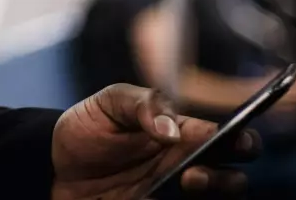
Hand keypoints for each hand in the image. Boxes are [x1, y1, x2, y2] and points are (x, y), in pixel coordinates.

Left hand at [51, 84, 259, 199]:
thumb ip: (141, 104)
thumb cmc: (86, 129)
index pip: (229, 139)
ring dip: (208, 193)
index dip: (243, 140)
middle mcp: (185, 167)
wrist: (52, 165)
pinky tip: (147, 198)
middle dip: (226, 178)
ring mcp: (172, 195)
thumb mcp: (107, 104)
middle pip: (232, 180)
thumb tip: (172, 128)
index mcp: (182, 134)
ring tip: (182, 183)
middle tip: (193, 172)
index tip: (238, 141)